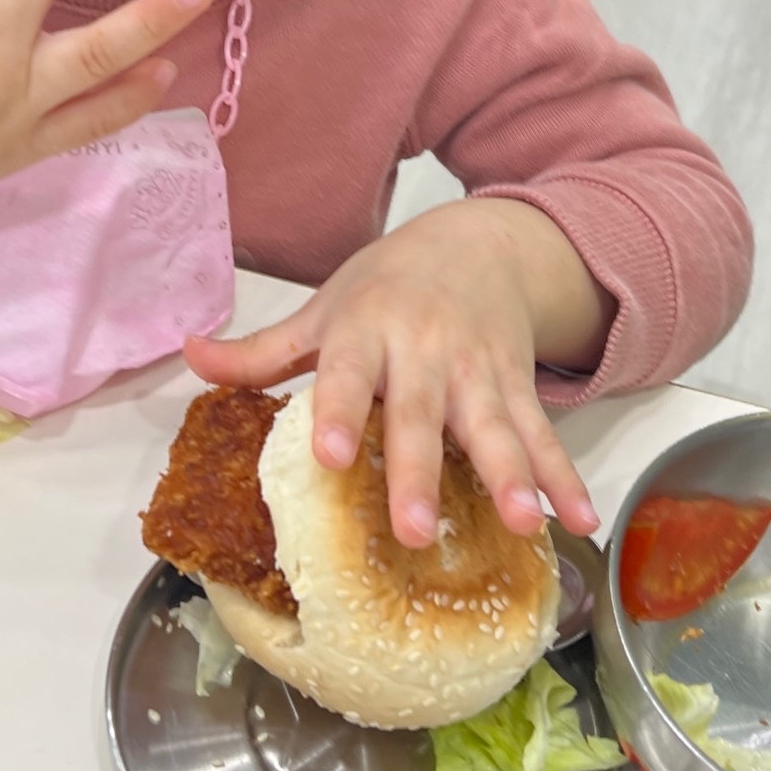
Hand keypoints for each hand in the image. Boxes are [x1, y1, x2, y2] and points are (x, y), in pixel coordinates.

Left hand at [185, 199, 610, 548]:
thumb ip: (264, 350)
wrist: (482, 241)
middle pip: (422, 416)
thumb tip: (190, 358)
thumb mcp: (325, 307)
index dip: (339, 413)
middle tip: (412, 529)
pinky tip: (580, 520)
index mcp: (368, 330)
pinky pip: (544, 435)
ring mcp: (480, 371)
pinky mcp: (519, 386)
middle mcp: (427, 351)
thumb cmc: (390, 284)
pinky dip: (566, 477)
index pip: (348, 374)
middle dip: (419, 472)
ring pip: (496, 428)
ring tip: (522, 525)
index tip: (329, 457)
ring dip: (512, 477)